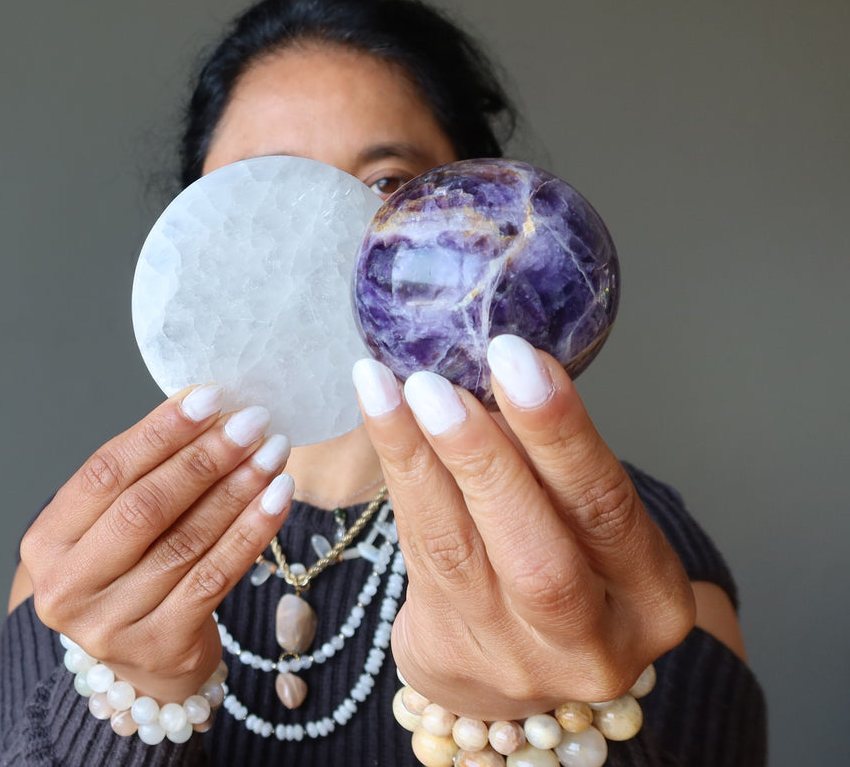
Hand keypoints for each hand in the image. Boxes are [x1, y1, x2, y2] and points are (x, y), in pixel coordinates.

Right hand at [19, 385, 293, 700]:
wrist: (143, 662)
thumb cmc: (131, 571)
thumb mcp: (117, 521)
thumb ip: (147, 467)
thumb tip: (197, 399)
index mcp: (47, 543)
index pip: (105, 472)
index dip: (160, 431)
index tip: (210, 396)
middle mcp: (67, 587)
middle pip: (145, 508)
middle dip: (205, 458)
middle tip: (251, 421)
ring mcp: (111, 623)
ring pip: (186, 541)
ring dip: (237, 489)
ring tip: (272, 451)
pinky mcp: (160, 646)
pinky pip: (216, 577)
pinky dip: (252, 532)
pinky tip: (277, 498)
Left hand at [352, 336, 694, 719]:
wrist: (512, 671)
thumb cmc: (563, 569)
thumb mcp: (588, 528)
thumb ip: (556, 471)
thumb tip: (493, 372)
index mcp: (650, 601)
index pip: (607, 508)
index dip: (560, 433)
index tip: (516, 359)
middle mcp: (589, 645)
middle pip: (535, 553)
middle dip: (482, 458)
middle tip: (435, 384)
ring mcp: (513, 663)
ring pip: (457, 553)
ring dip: (417, 460)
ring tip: (387, 389)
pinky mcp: (445, 659)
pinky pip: (415, 557)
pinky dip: (398, 482)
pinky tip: (381, 424)